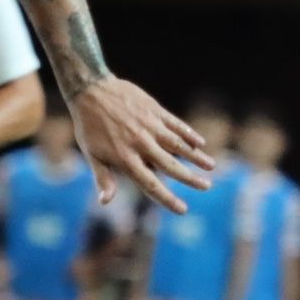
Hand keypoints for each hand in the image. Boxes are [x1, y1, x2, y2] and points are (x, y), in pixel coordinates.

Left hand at [66, 78, 213, 210]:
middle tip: (207, 186)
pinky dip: (189, 133)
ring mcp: (150, 126)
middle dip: (190, 179)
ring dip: (196, 156)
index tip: (183, 209)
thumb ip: (103, 178)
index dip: (167, 199)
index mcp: (125, 158)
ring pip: (179, 145)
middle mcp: (141, 144)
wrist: (90, 90)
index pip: (150, 185)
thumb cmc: (88, 126)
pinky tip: (200, 142)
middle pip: (171, 166)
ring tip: (211, 166)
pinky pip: (176, 124)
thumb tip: (104, 202)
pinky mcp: (155, 110)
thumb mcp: (91, 154)